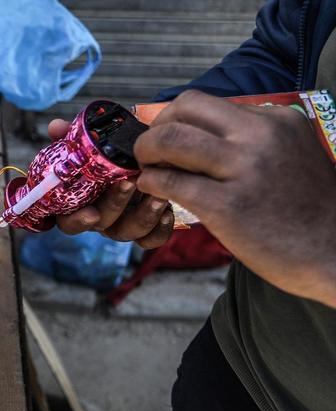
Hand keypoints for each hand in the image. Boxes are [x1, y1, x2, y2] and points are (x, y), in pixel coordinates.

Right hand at [47, 119, 174, 247]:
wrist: (139, 157)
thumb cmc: (108, 155)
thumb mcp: (88, 142)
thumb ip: (71, 137)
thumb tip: (56, 127)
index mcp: (79, 203)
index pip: (67, 221)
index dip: (77, 220)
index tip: (91, 212)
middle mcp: (99, 216)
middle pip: (101, 224)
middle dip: (115, 205)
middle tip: (129, 182)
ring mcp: (123, 223)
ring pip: (128, 233)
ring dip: (142, 216)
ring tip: (157, 195)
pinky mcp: (147, 227)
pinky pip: (151, 239)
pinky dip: (160, 229)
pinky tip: (168, 211)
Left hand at [134, 90, 335, 306]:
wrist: (335, 253)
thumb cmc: (307, 209)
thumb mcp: (291, 153)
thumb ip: (251, 139)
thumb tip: (200, 134)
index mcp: (276, 121)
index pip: (204, 103)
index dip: (174, 119)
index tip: (165, 137)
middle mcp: (261, 137)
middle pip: (183, 110)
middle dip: (155, 129)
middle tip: (148, 151)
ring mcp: (244, 170)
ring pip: (171, 140)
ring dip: (146, 152)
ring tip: (148, 169)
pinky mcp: (228, 206)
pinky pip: (172, 182)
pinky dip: (152, 183)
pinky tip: (153, 191)